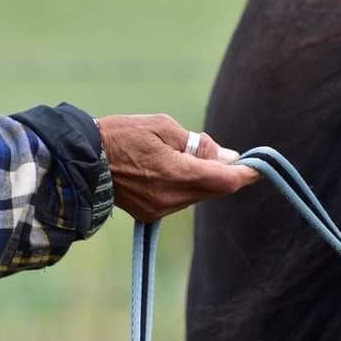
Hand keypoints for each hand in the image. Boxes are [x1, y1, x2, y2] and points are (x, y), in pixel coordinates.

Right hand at [97, 114, 260, 222]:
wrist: (81, 160)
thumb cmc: (121, 135)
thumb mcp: (163, 127)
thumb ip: (200, 144)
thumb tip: (229, 157)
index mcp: (177, 174)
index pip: (226, 180)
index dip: (246, 174)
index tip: (259, 166)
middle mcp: (171, 198)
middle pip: (214, 189)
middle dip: (222, 172)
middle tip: (219, 152)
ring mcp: (160, 209)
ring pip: (197, 195)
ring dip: (201, 178)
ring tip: (180, 154)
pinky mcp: (150, 214)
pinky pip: (179, 200)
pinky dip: (184, 186)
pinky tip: (169, 168)